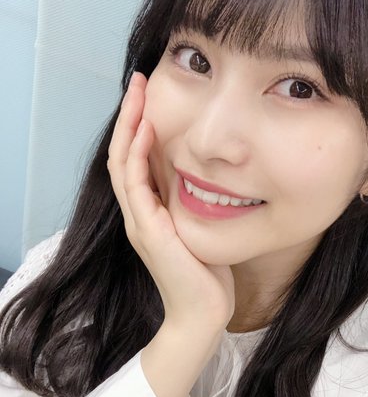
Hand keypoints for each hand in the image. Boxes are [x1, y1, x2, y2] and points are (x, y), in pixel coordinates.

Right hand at [107, 72, 234, 329]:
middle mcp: (139, 214)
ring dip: (129, 127)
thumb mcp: (202, 231)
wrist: (203, 315)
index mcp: (151, 213)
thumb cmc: (207, 277)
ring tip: (138, 94)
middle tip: (140, 81)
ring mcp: (139, 223)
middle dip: (131, 117)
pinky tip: (145, 131)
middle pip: (124, 155)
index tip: (152, 97)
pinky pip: (135, 186)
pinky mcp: (148, 232)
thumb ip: (198, 206)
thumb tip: (215, 179)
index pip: (136, 161)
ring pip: (123, 164)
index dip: (140, 128)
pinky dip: (137, 156)